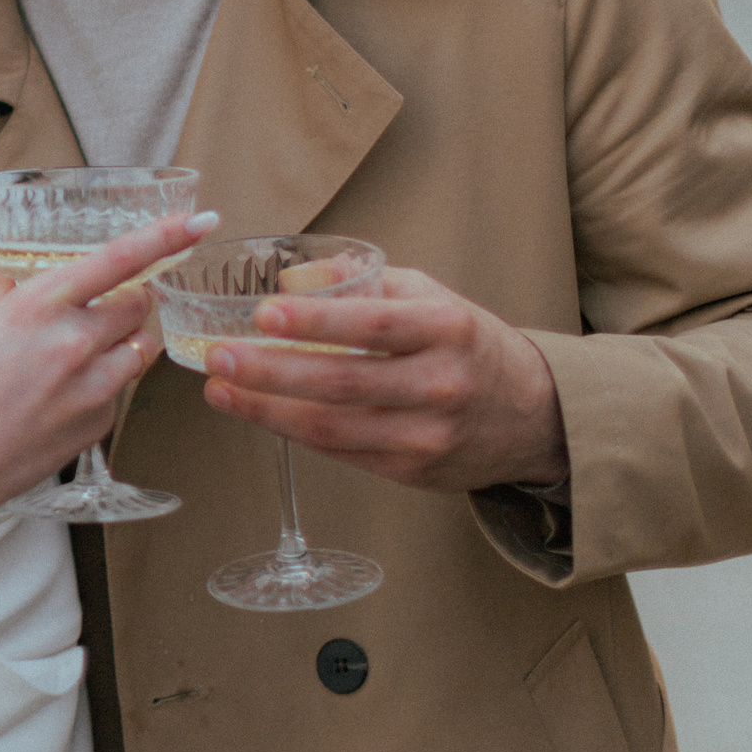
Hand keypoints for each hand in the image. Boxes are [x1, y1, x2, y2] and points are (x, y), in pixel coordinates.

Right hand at [0, 211, 212, 593]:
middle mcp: (75, 341)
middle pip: (140, 303)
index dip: (166, 236)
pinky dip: (103, 383)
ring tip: (84, 351)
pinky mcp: (100, 422)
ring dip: (123, 340)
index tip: (199, 220)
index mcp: (40, 305)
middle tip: (105, 305)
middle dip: (130, 298)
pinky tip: (65, 393)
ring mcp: (93, 385)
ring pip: (140, 347)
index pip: (119, 260)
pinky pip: (119, 390)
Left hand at [203, 266, 567, 492]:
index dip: (314, 321)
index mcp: (445, 329)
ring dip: (266, 410)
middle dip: (270, 372)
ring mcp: (426, 435)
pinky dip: (292, 431)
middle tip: (218, 357)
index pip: (372, 325)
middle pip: (341, 383)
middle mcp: (440, 384)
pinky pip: (340, 452)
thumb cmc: (467, 344)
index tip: (261, 313)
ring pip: (332, 428)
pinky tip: (257, 412)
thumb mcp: (431, 297)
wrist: (533, 415)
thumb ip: (364, 283)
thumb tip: (294, 279)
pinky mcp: (412, 471)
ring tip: (220, 389)